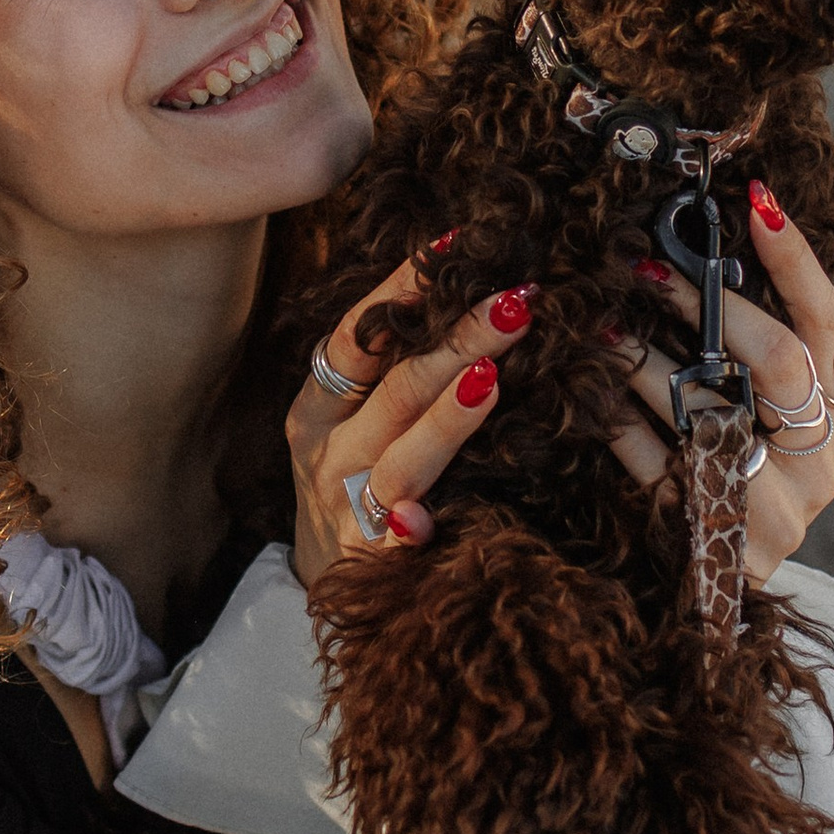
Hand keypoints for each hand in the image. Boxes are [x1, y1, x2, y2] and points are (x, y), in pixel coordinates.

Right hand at [288, 262, 536, 589]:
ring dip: (447, 419)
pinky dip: (409, 527)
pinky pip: (396, 540)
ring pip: (401, 460)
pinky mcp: (369, 563)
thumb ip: (391, 375)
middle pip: (396, 389)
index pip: (358, 335)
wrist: (325, 586)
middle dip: (457, 340)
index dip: (400, 288)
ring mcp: (346, 509)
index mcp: (317, 409)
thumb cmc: (353, 486)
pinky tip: (424, 518)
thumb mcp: (352, 424)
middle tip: (516, 302)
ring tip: (490, 377)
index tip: (454, 247)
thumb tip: (464, 297)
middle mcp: (327, 453)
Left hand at [604, 181, 833, 580]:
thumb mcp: (753, 416)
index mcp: (831, 415)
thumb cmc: (728, 476)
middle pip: (779, 363)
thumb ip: (743, 349)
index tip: (754, 200)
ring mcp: (774, 510)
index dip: (794, 260)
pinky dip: (620, 428)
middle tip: (648, 266)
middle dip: (711, 306)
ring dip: (647, 362)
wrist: (717, 591)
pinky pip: (660, 470)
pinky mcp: (718, 544)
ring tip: (600, 323)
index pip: (824, 321)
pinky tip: (588, 395)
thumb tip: (697, 245)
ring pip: (713, 414)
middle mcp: (816, 461)